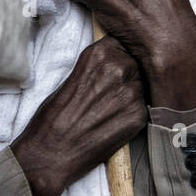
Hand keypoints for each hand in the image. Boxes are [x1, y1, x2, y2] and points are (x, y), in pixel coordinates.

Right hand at [10, 35, 146, 195]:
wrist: (50, 153)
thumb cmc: (53, 116)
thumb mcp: (73, 76)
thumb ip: (99, 66)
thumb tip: (118, 60)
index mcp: (100, 53)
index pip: (125, 43)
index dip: (123, 54)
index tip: (119, 62)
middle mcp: (120, 68)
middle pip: (138, 63)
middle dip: (131, 74)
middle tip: (113, 91)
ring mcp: (132, 91)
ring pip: (143, 85)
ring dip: (134, 94)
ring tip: (110, 109)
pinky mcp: (139, 114)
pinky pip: (144, 107)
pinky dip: (134, 113)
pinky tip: (114, 122)